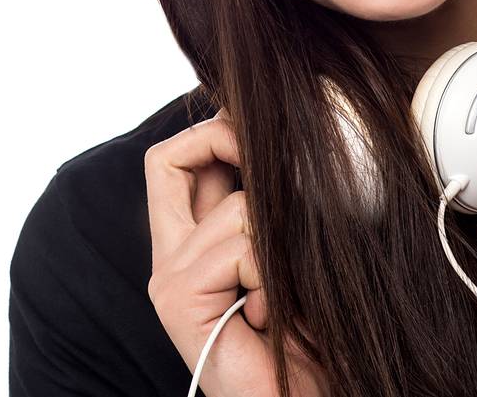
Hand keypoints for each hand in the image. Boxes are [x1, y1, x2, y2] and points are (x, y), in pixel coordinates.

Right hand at [144, 108, 328, 396]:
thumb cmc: (311, 345)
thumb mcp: (290, 261)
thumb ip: (271, 213)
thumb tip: (283, 146)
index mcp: (191, 247)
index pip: (177, 160)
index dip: (214, 132)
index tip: (262, 136)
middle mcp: (169, 259)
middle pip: (165, 159)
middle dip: (219, 138)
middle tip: (269, 157)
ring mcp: (168, 279)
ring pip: (235, 207)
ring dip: (279, 244)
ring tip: (285, 295)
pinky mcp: (178, 300)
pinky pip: (242, 248)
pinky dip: (274, 279)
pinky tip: (272, 319)